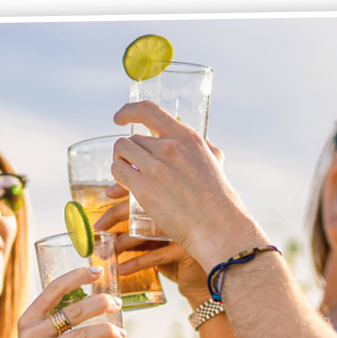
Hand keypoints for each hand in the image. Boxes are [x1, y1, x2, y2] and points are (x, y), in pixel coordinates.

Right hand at [1, 267, 126, 337]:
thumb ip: (53, 325)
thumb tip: (90, 304)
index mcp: (26, 321)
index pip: (53, 290)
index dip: (76, 276)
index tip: (97, 271)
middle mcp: (30, 334)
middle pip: (73, 310)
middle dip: (101, 304)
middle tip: (117, 304)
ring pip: (83, 335)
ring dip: (108, 332)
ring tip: (121, 334)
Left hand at [93, 194, 210, 305]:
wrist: (213, 265)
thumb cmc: (184, 245)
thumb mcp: (165, 226)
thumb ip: (147, 214)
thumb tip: (112, 201)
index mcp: (173, 196)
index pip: (143, 187)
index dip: (122, 189)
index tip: (105, 196)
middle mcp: (177, 209)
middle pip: (136, 210)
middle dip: (112, 219)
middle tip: (96, 229)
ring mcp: (182, 228)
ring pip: (143, 235)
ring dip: (120, 245)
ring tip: (106, 253)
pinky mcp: (184, 249)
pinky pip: (154, 257)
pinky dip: (135, 264)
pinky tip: (122, 269)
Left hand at [111, 101, 268, 266]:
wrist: (217, 227)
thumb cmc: (218, 199)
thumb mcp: (214, 161)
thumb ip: (202, 147)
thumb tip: (190, 141)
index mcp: (186, 137)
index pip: (148, 110)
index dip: (128, 111)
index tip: (120, 117)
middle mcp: (169, 147)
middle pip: (132, 138)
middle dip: (129, 152)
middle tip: (133, 166)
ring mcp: (155, 167)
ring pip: (121, 151)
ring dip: (120, 161)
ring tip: (127, 174)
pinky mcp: (143, 188)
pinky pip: (118, 171)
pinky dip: (117, 176)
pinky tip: (123, 184)